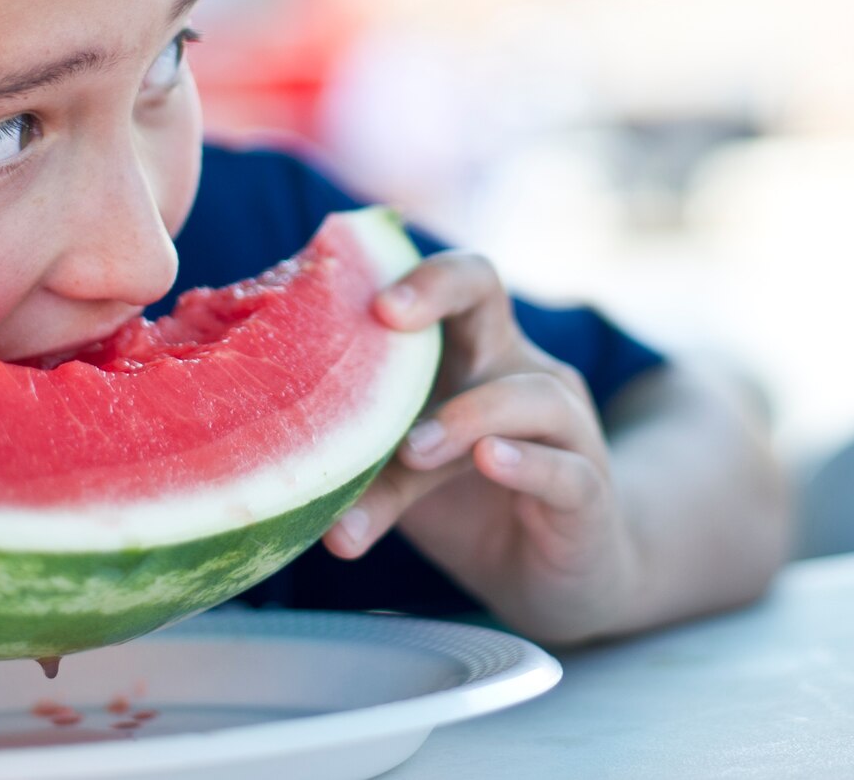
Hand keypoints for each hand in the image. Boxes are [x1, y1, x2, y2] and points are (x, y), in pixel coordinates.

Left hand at [322, 252, 639, 645]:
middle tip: (386, 316)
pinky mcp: (588, 491)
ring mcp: (564, 427)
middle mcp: (518, 370)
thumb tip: (266, 472)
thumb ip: (356, 464)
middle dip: (438, 288)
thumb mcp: (403, 478)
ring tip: (412, 450)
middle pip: (488, 291)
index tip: (362, 295)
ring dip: (466, 415)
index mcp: (470, 353)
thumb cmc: (467, 504)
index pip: (447, 282)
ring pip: (528, 394)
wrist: (554, 577)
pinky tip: (491, 461)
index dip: (411, 275)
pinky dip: (527, 462)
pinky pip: (565, 466)